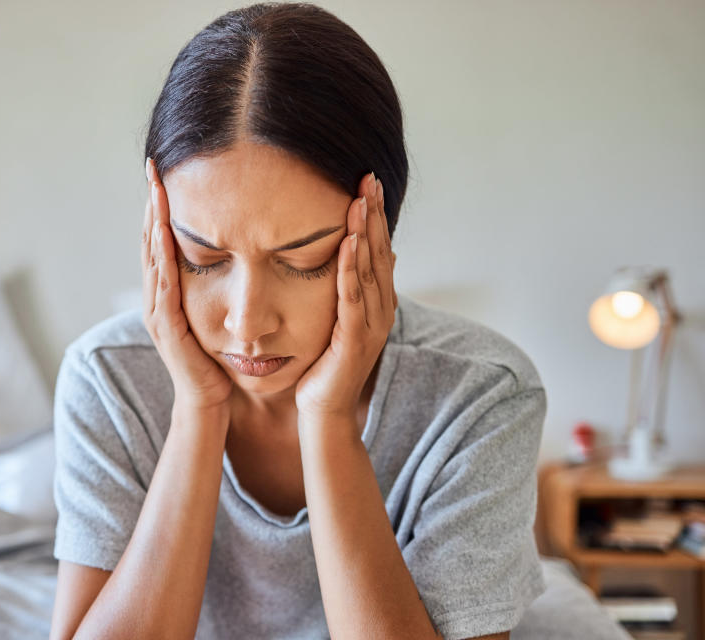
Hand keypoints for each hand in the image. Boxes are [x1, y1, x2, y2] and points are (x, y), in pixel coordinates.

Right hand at [143, 158, 232, 411]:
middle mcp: (156, 297)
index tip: (165, 173)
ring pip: (152, 258)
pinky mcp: (167, 328)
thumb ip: (217, 288)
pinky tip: (164, 235)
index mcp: (168, 291)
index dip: (161, 207)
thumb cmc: (215, 361)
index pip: (162, 240)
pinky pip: (163, 286)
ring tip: (155, 190)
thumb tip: (234, 256)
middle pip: (150, 240)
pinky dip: (162, 258)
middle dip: (151, 203)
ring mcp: (157, 312)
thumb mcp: (214, 316)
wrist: (208, 403)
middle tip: (153, 168)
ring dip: (152, 222)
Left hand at [295, 173, 396, 421]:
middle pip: (381, 253)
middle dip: (375, 215)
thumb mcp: (338, 320)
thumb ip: (349, 290)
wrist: (323, 410)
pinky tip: (349, 243)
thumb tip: (364, 254)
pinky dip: (351, 268)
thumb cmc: (324, 365)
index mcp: (377, 303)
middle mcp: (381, 310)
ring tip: (360, 201)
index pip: (379, 251)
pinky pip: (353, 297)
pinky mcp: (355, 339)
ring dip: (366, 233)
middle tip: (369, 178)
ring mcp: (371, 325)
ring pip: (370, 271)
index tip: (368, 184)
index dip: (376, 217)